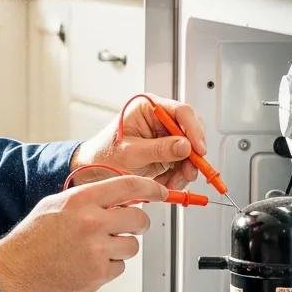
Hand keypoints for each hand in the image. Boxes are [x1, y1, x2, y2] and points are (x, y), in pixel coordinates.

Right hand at [0, 174, 166, 291]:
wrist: (16, 269)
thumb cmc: (33, 238)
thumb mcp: (57, 204)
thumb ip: (89, 199)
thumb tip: (119, 197)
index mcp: (81, 200)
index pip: (129, 187)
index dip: (151, 188)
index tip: (161, 192)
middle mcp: (92, 223)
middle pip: (139, 219)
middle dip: (137, 224)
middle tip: (127, 227)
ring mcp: (96, 250)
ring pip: (132, 247)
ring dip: (120, 248)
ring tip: (95, 249)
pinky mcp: (98, 274)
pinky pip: (119, 268)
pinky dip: (108, 267)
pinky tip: (87, 263)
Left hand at [70, 94, 205, 188]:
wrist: (93, 170)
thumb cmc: (103, 155)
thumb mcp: (131, 153)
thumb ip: (159, 149)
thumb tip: (185, 146)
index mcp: (147, 108)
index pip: (180, 112)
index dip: (194, 130)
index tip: (198, 149)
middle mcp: (158, 119)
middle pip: (190, 130)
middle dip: (192, 154)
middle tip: (190, 171)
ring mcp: (163, 135)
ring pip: (189, 149)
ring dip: (185, 168)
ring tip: (173, 183)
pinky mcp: (165, 151)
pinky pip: (182, 162)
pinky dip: (178, 175)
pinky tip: (168, 183)